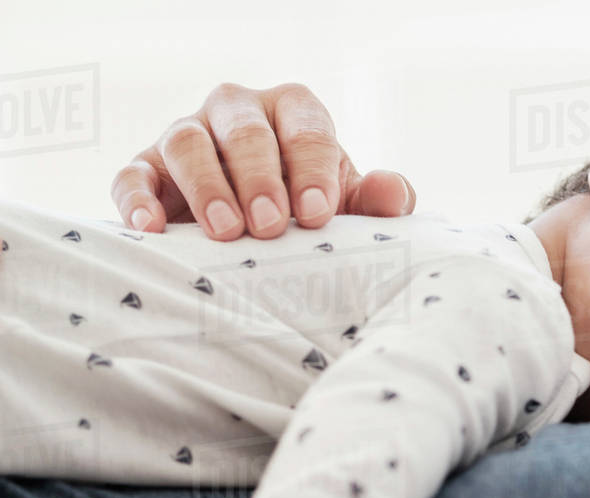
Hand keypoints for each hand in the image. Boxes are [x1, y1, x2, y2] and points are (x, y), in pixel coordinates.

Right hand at [111, 82, 415, 240]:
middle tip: (271, 225)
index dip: (312, 168)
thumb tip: (392, 192)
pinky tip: (153, 229)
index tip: (318, 214)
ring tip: (226, 231)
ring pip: (187, 143)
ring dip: (205, 187)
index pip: (304, 126)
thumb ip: (376, 200)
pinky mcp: (146, 168)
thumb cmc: (310, 209)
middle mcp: (237, 111)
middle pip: (244, 131)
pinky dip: (138, 199)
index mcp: (292, 111)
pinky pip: (133, 174)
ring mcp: (187, 134)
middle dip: (259, 178)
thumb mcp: (347, 206)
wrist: (259, 231)